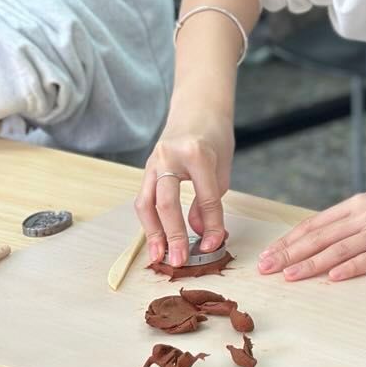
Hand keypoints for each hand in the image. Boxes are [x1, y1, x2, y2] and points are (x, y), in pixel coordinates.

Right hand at [134, 109, 233, 266]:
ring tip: (158, 257)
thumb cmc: (214, 136)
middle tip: (178, 260)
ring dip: (152, 233)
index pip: (206, 198)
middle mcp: (169, 156)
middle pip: (166, 202)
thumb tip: (201, 235)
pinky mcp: (146, 168)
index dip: (212, 226)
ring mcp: (153, 161)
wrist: (198, 106)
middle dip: (172, 234)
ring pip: (145, 202)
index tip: (213, 246)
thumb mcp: (222, 167)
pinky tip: (155, 240)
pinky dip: (149, 221)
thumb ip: (210, 202)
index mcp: (197, 153)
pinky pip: (144, 198)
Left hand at [257, 184, 365, 281]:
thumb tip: (324, 236)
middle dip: (290, 253)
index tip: (269, 253)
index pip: (315, 223)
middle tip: (266, 268)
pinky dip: (349, 268)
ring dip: (311, 263)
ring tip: (289, 276)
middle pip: (320, 236)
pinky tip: (332, 277)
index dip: (289, 240)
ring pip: (339, 248)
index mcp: (357, 204)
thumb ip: (353, 219)